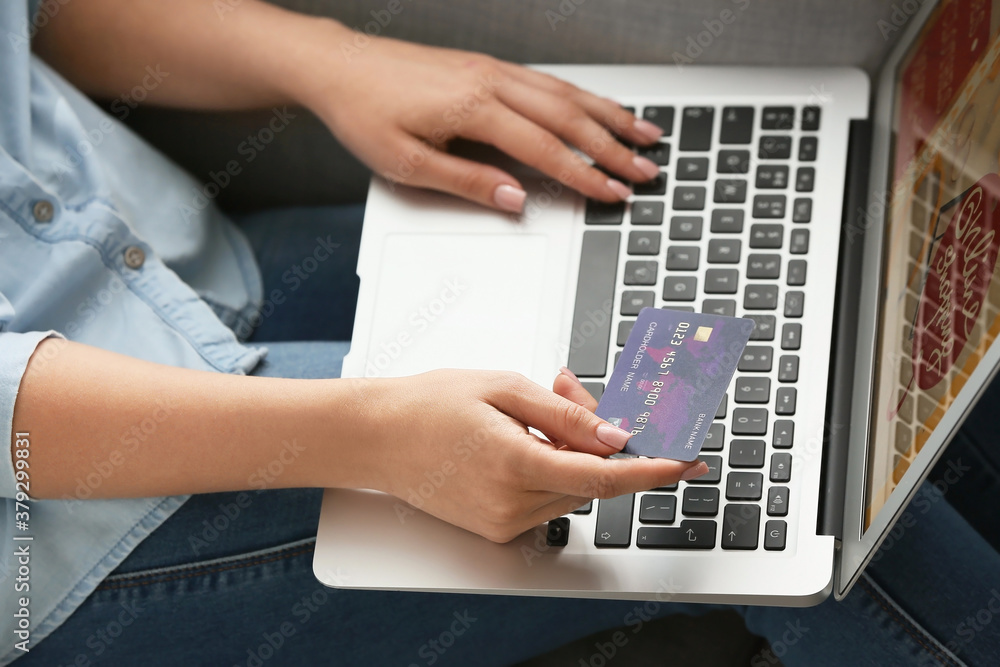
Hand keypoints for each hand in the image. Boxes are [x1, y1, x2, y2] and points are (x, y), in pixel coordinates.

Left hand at [298, 25, 665, 211]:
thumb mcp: (408, 163)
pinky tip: (597, 105)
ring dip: (609, 114)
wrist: (338, 68)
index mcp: (474, 107)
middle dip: (614, 147)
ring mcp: (492, 69)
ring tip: (644, 133)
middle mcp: (491, 81)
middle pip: (569, 117)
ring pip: (566, 92)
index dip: (585, 176)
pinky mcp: (486, 66)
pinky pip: (548, 80)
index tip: (614, 194)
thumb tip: (516, 200)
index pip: (546, 149)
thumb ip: (468, 183)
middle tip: (647, 170)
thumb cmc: (365, 113)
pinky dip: (582, 95)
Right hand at [361, 368, 707, 542]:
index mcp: (515, 463)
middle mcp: (510, 504)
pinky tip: (521, 442)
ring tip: (531, 416)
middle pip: (590, 479)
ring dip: (572, 455)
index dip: (652, 469)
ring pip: (571, 490)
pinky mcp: (495, 529)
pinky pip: (546, 501)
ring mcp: (501, 522)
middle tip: (568, 393)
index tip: (687, 462)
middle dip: (596, 440)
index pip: (604, 475)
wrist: (375, 437)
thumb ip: (567, 414)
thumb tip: (616, 436)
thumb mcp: (504, 387)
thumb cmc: (430, 404)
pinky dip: (550, 471)